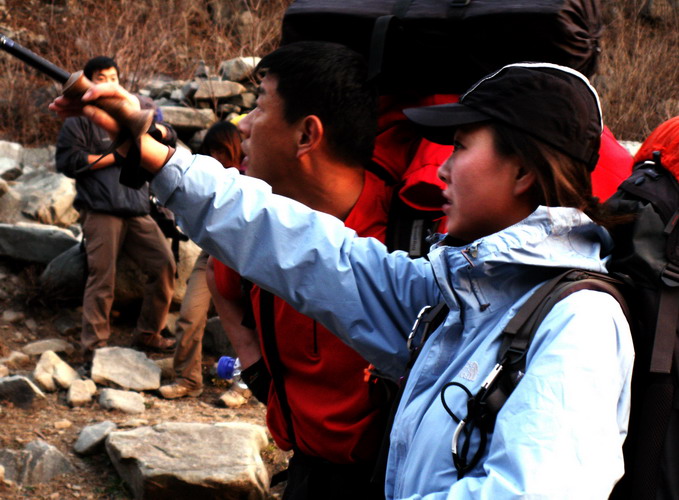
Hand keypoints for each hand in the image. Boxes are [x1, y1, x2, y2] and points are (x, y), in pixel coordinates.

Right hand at [50, 82, 170, 173]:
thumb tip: (87, 109)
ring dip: (70, 104)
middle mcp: (116, 100)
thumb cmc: (134, 141)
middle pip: (93, 94)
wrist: (138, 149)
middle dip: (75, 97)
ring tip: (53, 107)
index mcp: (127, 101)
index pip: (111, 89)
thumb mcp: (121, 133)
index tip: (85, 98)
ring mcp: (107, 106)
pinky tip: (60, 113)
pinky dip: (74, 112)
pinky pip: (86, 110)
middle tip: (59, 100)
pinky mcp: (101, 112)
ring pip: (86, 102)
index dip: (96, 91)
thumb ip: (106, 121)